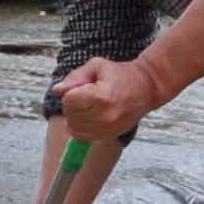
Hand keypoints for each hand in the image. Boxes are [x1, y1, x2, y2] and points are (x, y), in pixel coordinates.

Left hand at [49, 52, 167, 141]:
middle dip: (72, 105)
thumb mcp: (97, 66)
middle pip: (70, 115)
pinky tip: (91, 116)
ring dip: (76, 117)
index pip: (68, 101)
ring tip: (89, 106)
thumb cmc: (120, 74)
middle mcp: (105, 116)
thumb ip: (75, 77)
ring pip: (74, 128)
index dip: (71, 92)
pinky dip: (81, 127)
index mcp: (101, 96)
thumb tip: (56, 90)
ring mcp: (108, 129)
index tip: (83, 87)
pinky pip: (83, 137)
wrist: (147, 88)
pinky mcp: (110, 136)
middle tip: (86, 96)